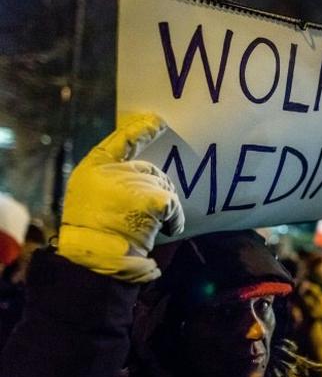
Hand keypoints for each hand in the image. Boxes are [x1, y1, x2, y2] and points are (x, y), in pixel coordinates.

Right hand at [58, 114, 184, 282]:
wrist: (92, 257)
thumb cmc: (91, 234)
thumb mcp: (91, 200)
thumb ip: (113, 184)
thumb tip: (144, 183)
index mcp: (94, 167)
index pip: (121, 141)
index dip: (140, 129)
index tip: (157, 120)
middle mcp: (114, 171)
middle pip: (150, 171)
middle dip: (155, 190)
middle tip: (146, 214)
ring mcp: (135, 183)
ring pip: (163, 189)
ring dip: (162, 208)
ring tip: (148, 227)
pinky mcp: (154, 199)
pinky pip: (174, 205)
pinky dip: (175, 219)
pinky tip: (168, 230)